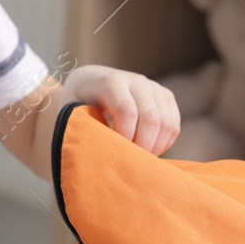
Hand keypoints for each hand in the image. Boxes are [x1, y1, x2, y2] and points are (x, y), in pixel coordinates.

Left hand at [64, 66, 180, 154]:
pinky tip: (149, 150)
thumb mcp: (70, 112)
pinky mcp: (165, 96)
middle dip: (143, 146)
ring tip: (139, 158)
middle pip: (151, 119)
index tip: (115, 152)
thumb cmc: (76, 103)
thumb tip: (99, 152)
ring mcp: (153, 87)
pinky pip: (174, 124)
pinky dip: (165, 142)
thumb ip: (82, 127)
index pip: (127, 112)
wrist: (90, 81)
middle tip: (130, 162)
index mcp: (110, 82)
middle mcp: (136, 81)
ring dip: (156, 146)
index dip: (125, 136)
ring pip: (167, 123)